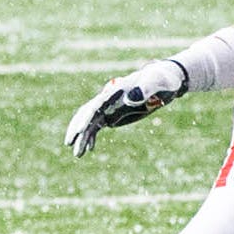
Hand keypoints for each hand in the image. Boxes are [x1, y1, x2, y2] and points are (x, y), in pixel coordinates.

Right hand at [64, 58, 187, 155]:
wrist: (165, 81)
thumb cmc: (163, 79)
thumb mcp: (158, 82)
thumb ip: (146, 88)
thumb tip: (131, 97)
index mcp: (115, 92)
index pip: (96, 106)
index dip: (86, 118)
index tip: (78, 131)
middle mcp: (108, 99)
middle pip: (87, 114)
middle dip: (77, 129)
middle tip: (69, 144)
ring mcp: (110, 107)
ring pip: (90, 122)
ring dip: (83, 137)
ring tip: (78, 155)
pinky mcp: (114, 114)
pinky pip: (97, 125)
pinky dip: (91, 136)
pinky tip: (90, 149)